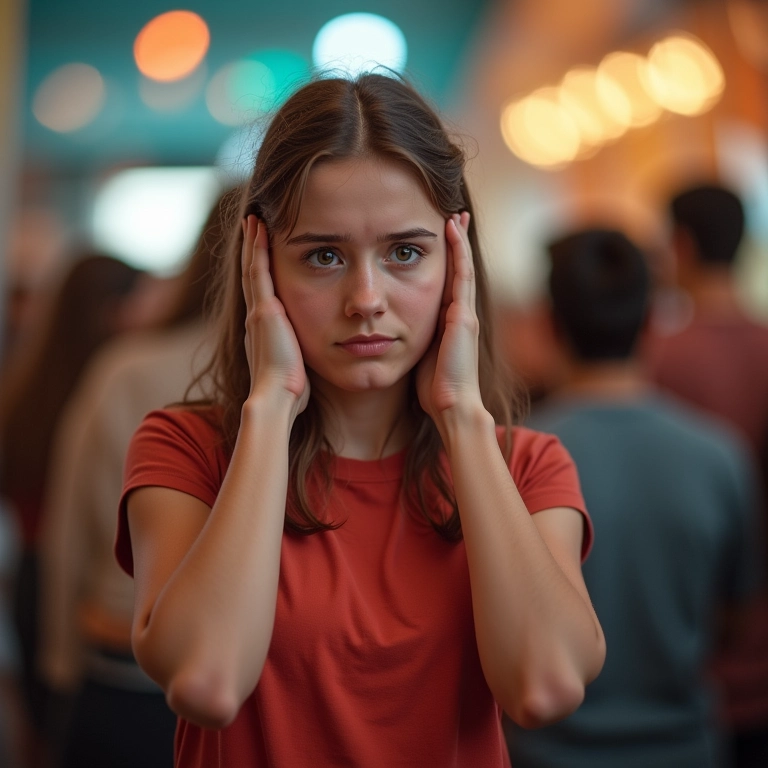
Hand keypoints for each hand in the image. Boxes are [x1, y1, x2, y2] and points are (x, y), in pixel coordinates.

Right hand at [241, 215, 308, 413]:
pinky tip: (258, 228)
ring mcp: (257, 311)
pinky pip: (258, 269)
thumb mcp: (293, 370)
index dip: (259, 272)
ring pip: (252, 267)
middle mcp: (255, 317)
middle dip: (251, 250)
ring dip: (252, 242)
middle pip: (252, 275)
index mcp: (262, 331)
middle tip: (250, 226)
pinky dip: (257, 247)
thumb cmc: (289, 392)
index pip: (260, 293)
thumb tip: (305, 366)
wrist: (276, 397)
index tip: (260, 253)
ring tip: (252, 219)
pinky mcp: (264, 308)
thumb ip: (294, 359)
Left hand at [415, 212, 484, 431]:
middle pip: (458, 269)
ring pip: (462, 266)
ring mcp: (465, 312)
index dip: (444, 260)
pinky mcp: (464, 315)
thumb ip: (411, 338)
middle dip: (456, 243)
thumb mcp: (417, 355)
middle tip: (453, 215)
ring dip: (459, 239)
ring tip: (456, 214)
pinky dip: (459, 249)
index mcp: (448, 322)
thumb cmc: (431, 388)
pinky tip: (454, 229)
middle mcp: (460, 313)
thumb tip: (386, 329)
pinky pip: (462, 274)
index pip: (445, 282)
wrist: (450, 406)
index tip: (436, 238)